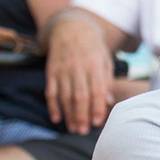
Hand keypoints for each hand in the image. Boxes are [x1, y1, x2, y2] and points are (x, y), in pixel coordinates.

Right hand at [44, 13, 113, 133]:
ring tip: (73, 128)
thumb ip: (107, 81)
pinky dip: (52, 105)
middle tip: (84, 132)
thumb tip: (109, 102)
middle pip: (79, 96)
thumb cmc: (94, 47)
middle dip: (81, 116)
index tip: (98, 123)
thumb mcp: (106, 60)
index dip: (96, 108)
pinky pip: (51, 91)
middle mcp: (78, 68)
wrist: (71, 27)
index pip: (96, 90)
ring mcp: (63, 69)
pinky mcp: (51, 70)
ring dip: (68, 114)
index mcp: (94, 65)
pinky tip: (56, 118)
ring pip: (64, 96)